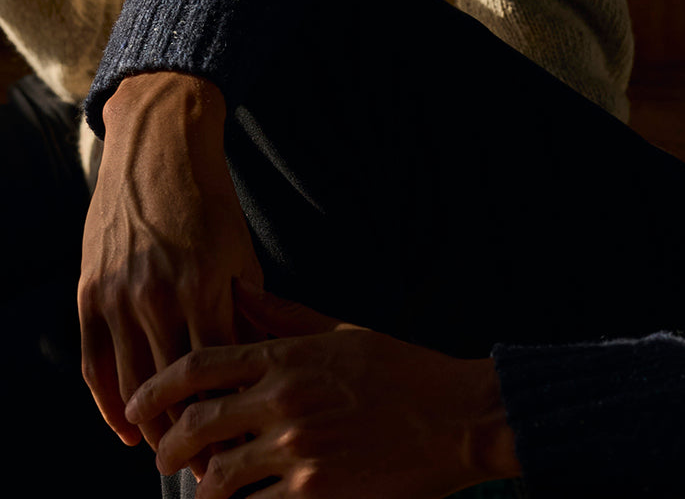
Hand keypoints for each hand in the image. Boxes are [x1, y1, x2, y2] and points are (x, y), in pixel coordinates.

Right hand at [78, 72, 263, 450]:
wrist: (158, 148)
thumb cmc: (210, 202)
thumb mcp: (240, 251)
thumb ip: (245, 308)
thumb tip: (254, 363)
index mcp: (203, 286)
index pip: (216, 372)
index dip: (227, 414)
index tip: (240, 448)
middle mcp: (157, 296)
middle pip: (171, 389)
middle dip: (190, 436)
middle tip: (207, 468)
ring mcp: (117, 296)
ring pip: (130, 385)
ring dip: (149, 428)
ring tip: (171, 455)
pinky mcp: (89, 292)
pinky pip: (94, 363)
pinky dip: (107, 404)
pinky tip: (125, 430)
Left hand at [126, 280, 520, 498]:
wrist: (458, 417)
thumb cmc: (404, 371)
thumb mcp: (343, 333)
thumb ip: (286, 318)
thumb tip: (240, 295)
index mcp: (289, 357)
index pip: (201, 367)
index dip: (157, 387)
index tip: (138, 404)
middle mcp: (285, 401)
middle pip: (197, 425)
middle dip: (168, 446)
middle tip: (163, 456)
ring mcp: (298, 451)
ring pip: (219, 476)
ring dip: (202, 486)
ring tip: (203, 488)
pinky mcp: (317, 494)